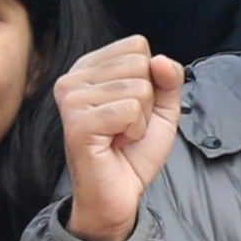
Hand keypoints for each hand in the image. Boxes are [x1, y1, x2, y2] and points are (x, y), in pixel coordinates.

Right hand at [56, 38, 184, 240]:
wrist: (119, 194)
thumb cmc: (134, 151)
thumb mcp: (161, 108)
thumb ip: (169, 79)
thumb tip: (161, 60)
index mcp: (88, 67)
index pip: (137, 46)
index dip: (150, 79)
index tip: (131, 108)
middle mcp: (72, 78)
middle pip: (140, 64)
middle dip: (147, 101)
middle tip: (125, 126)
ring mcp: (71, 99)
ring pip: (139, 88)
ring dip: (140, 120)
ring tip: (120, 136)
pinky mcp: (77, 122)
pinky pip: (130, 110)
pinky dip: (134, 131)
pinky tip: (116, 144)